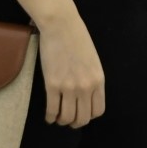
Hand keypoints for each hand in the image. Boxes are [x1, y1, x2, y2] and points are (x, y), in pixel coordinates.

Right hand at [36, 12, 105, 128]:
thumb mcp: (93, 60)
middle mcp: (86, 87)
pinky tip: (48, 116)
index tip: (81, 113)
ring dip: (62, 121)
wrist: (61, 25)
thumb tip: (86, 93)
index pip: (98, 111)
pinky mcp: (52, 84)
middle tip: (68, 120)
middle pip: (83, 118)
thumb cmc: (77, 38)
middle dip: (75, 123)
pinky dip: (50, 117)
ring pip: (67, 117)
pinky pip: (52, 109)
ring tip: (57, 118)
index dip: (89, 116)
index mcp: (98, 80)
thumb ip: (91, 78)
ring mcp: (69, 87)